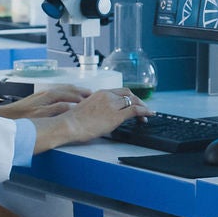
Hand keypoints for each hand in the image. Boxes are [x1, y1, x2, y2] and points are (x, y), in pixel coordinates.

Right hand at [0, 85, 89, 119]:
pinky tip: (74, 110)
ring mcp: (38, 106)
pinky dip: (65, 108)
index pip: (62, 88)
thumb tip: (60, 109)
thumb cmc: (14, 117)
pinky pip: (54, 109)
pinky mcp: (36, 114)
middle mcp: (40, 97)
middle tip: (92, 95)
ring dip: (75, 98)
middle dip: (80, 92)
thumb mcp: (30, 107)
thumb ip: (44, 106)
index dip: (76, 90)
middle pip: (64, 90)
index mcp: (39, 95)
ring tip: (87, 101)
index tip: (87, 93)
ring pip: (61, 97)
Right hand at [34, 87, 149, 151]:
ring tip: (147, 114)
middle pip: (129, 94)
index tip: (133, 103)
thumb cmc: (73, 120)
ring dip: (142, 107)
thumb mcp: (87, 108)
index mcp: (100, 93)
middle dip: (138, 101)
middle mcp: (107, 96)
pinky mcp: (116, 116)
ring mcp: (112, 105)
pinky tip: (148, 115)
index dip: (129, 97)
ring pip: (134, 101)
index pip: (120, 91)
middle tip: (143, 108)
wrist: (69, 125)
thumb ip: (97, 107)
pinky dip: (144, 111)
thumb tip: (102, 114)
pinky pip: (135, 110)